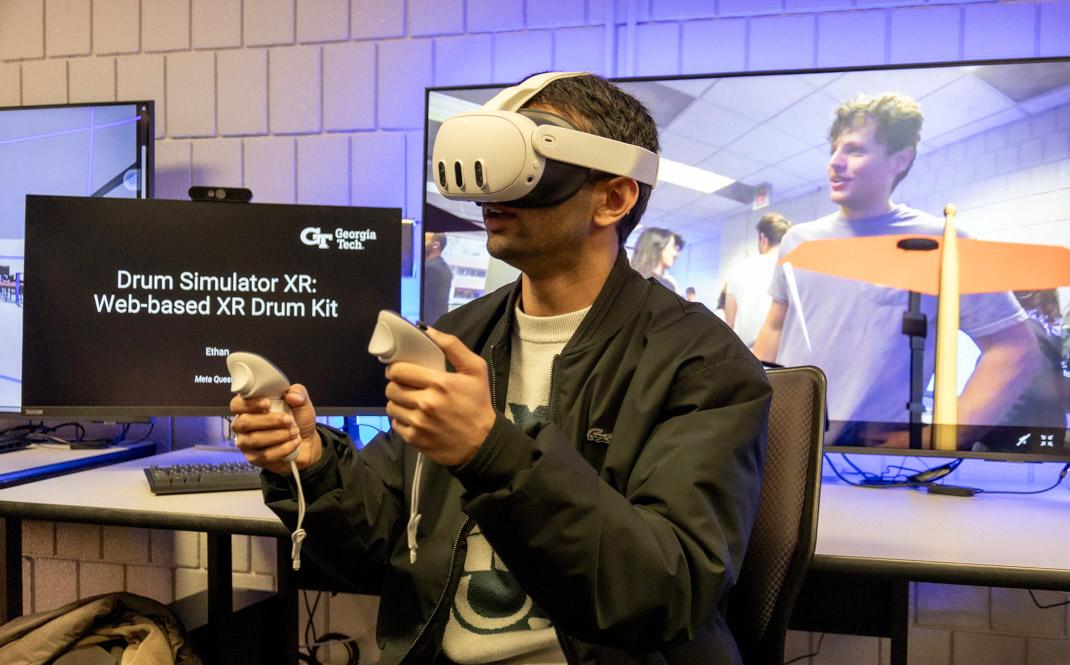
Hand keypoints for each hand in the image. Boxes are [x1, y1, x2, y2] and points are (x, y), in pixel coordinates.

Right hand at [231, 383, 321, 473]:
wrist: (307, 442)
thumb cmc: (298, 419)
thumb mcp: (302, 402)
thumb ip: (298, 393)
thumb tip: (291, 396)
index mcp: (249, 407)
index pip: (237, 404)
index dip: (249, 404)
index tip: (267, 403)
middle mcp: (243, 425)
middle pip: (243, 422)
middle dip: (268, 420)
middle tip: (288, 420)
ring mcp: (246, 443)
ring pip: (254, 440)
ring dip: (277, 435)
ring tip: (294, 432)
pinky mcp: (254, 458)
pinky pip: (264, 455)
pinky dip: (282, 449)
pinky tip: (294, 443)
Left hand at [384, 327, 495, 466]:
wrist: (482, 443)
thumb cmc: (478, 403)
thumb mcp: (476, 370)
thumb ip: (452, 346)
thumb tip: (427, 329)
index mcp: (439, 383)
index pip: (399, 371)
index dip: (396, 369)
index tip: (402, 370)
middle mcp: (426, 403)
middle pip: (391, 389)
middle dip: (396, 385)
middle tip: (406, 385)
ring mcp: (419, 423)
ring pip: (391, 407)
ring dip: (397, 402)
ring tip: (409, 401)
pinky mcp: (415, 439)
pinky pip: (395, 425)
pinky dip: (402, 420)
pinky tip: (414, 417)